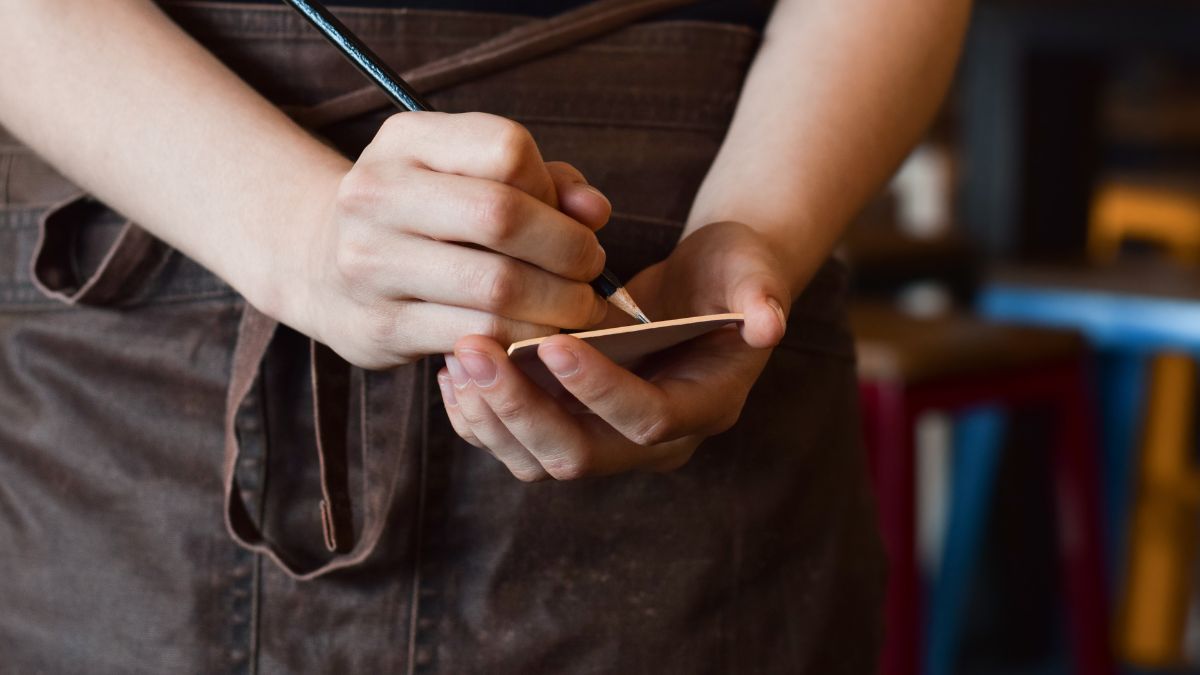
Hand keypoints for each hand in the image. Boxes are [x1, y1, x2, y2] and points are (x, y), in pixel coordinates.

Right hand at [273, 112, 613, 368]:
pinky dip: (525, 339)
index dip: (553, 188)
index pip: (506, 149)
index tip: (568, 217)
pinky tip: (539, 336)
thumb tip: (594, 211)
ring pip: (497, 286)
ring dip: (558, 304)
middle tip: (590, 270)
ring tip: (575, 307)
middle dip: (569, 250)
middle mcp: (377, 193)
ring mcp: (370, 263)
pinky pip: (478, 336)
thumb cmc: (423, 216)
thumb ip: (544, 182)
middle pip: (503, 216)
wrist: (321, 267)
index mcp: (406, 141)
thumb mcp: (469, 175)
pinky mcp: (379, 327)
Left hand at [436, 221, 792, 480]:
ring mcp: (609, 440)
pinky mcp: (573, 426)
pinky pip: (518, 443)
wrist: (707, 287)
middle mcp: (655, 441)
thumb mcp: (754, 271)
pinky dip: (481, 417)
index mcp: (704, 407)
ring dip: (492, 416)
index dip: (601, 390)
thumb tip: (768, 322)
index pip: (647, 420)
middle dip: (521, 409)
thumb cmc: (732, 273)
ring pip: (539, 459)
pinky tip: (451, 370)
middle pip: (580, 455)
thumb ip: (762, 293)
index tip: (552, 343)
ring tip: (458, 358)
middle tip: (474, 350)